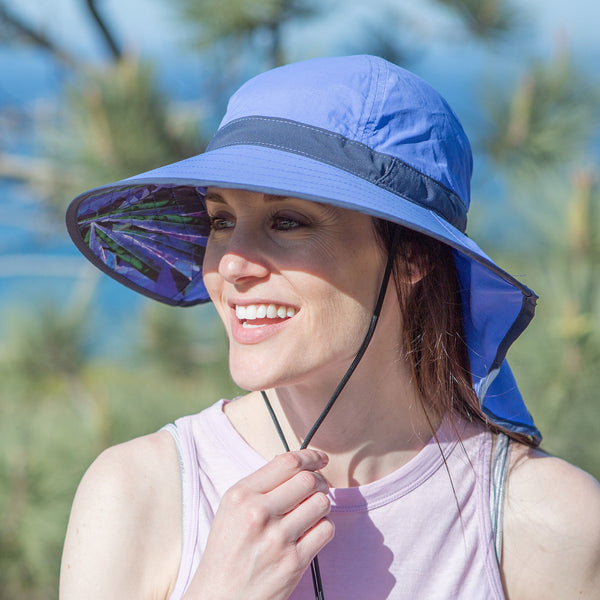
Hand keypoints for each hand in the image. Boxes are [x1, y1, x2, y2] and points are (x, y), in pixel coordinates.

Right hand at [184, 449, 333, 599]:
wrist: (218, 599)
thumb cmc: (226, 554)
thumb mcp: (231, 511)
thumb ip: (260, 487)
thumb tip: (297, 466)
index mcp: (240, 495)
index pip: (287, 462)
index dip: (310, 457)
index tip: (319, 459)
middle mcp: (258, 513)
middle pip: (309, 480)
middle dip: (319, 481)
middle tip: (318, 488)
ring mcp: (277, 538)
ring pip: (321, 503)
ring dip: (322, 504)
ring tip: (312, 511)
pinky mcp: (293, 562)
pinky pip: (326, 530)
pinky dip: (323, 528)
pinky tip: (311, 532)